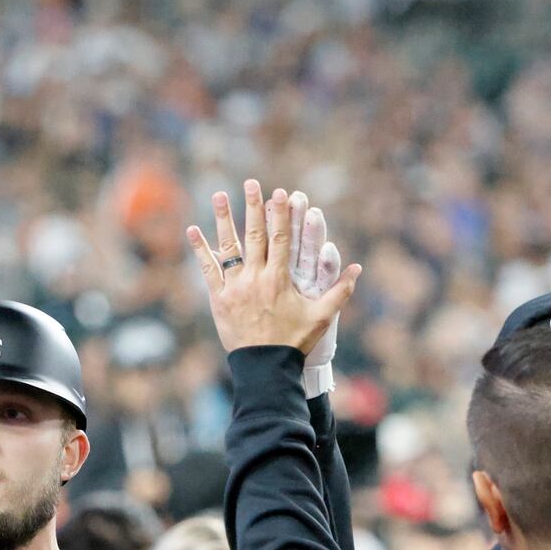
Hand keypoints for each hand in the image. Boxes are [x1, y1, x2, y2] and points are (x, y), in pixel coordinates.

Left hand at [188, 181, 360, 354]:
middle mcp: (257, 278)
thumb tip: (358, 268)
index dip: (280, 214)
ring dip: (223, 219)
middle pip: (255, 235)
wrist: (265, 366)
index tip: (279, 193)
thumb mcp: (321, 317)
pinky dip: (200, 249)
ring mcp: (236, 287)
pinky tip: (192, 230)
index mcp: (280, 278)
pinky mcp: (219, 298)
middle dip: (254, 206)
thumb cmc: (294, 341)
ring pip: (229, 246)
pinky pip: (208, 270)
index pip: (281, 238)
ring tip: (219, 194)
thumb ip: (339, 291)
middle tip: (252, 183)